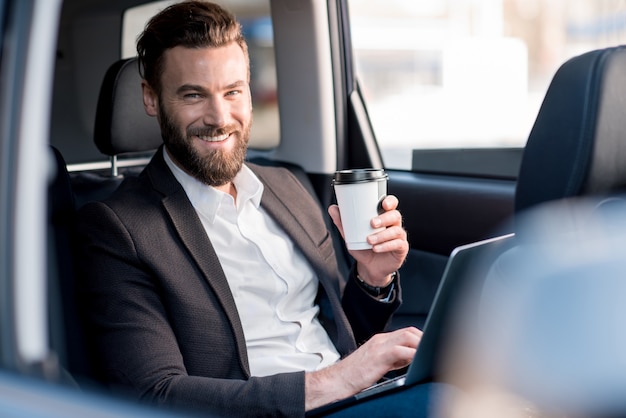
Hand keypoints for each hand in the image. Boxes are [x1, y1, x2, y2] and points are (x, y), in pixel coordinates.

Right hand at [304, 327, 421, 410]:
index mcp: (380, 341)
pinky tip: (419, 360)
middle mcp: (380, 340)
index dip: (420, 338)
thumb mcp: (376, 363)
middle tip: (433, 350)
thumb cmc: (353, 376)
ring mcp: (379, 347)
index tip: (429, 347)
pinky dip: (413, 354)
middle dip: (423, 340)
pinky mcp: (378, 356)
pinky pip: (401, 350)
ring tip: (429, 354)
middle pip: (409, 331)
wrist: (336, 381)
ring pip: (407, 337)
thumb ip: (393, 358)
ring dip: (421, 345)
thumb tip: (410, 358)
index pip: (405, 332)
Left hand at [328, 195, 408, 286]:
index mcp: (383, 217)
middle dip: (384, 218)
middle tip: (372, 223)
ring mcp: (399, 237)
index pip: (391, 204)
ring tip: (369, 240)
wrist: (369, 267)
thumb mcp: (351, 235)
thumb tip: (332, 208)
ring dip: (382, 235)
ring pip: (396, 231)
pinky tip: (376, 249)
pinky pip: (398, 244)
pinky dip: (386, 246)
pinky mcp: (401, 248)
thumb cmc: (363, 248)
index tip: (383, 204)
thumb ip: (343, 222)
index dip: (390, 201)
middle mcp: (393, 225)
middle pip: (395, 215)